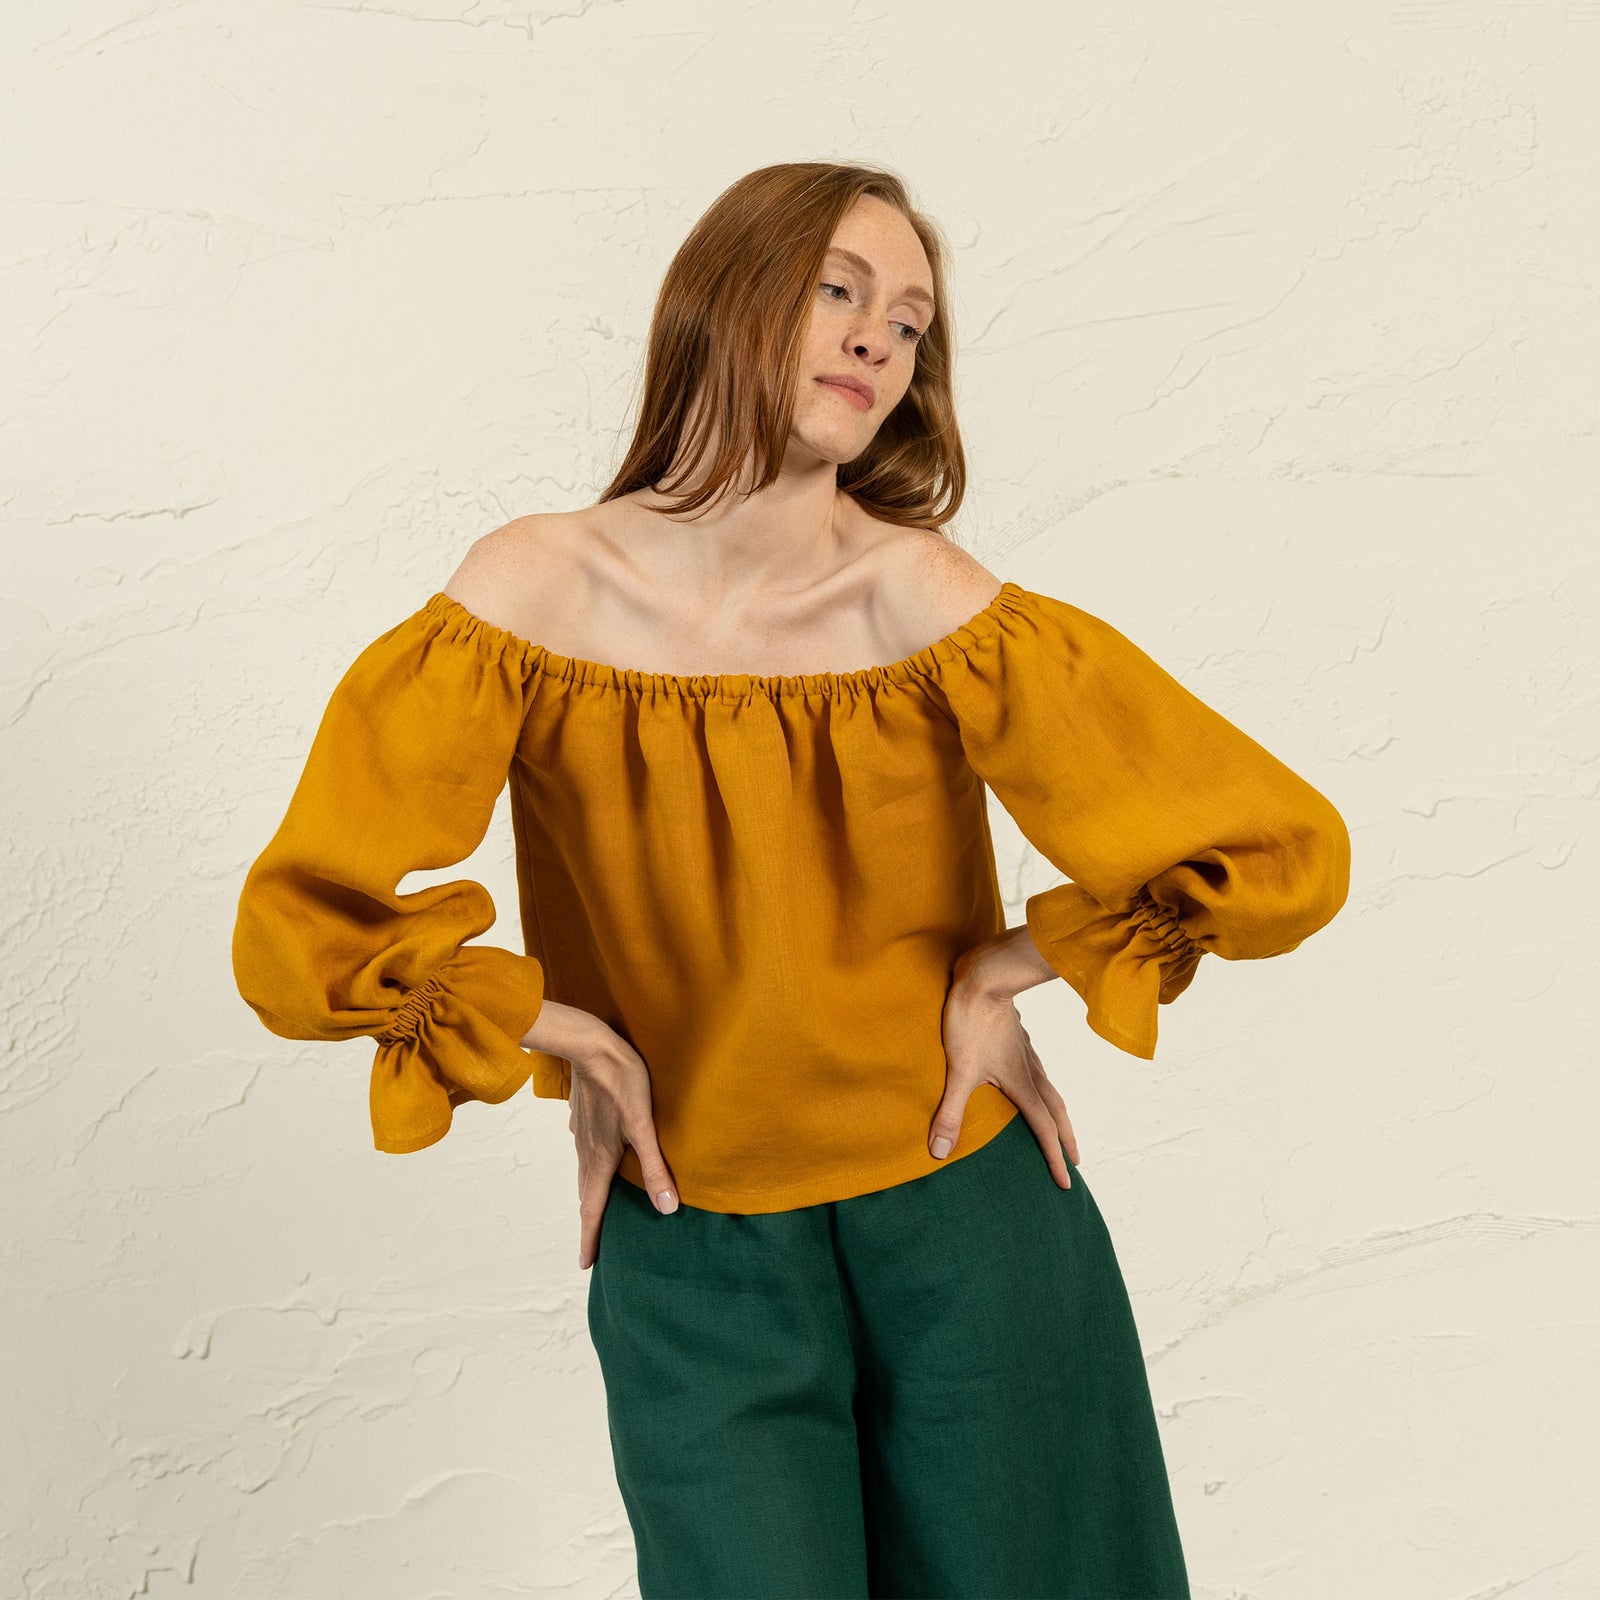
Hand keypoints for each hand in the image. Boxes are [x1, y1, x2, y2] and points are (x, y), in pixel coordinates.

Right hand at [524, 1001, 679, 1269]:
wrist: (591, 1046)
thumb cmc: (622, 1084)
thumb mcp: (643, 1127)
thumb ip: (655, 1168)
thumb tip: (667, 1209)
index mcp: (600, 1161)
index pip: (593, 1210)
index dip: (591, 1239)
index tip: (586, 1265)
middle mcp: (586, 1152)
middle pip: (586, 1196)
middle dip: (591, 1222)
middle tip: (594, 1244)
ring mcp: (582, 1134)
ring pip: (586, 1174)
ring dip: (591, 1195)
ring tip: (599, 1208)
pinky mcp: (584, 1117)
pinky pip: (587, 1153)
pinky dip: (592, 1169)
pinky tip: (601, 1161)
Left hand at [933, 958, 1078, 1190]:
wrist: (982, 976)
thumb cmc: (971, 1022)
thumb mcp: (958, 1070)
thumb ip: (951, 1113)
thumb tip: (940, 1153)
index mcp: (1022, 1083)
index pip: (1044, 1130)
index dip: (1054, 1159)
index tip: (1065, 1184)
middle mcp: (1030, 1070)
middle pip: (1056, 1110)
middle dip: (1066, 1140)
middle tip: (1075, 1162)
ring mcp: (1025, 1051)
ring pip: (1049, 1088)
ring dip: (1056, 1112)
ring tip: (1057, 1125)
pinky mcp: (1016, 1036)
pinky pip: (1035, 1069)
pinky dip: (1040, 1085)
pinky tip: (1029, 1079)